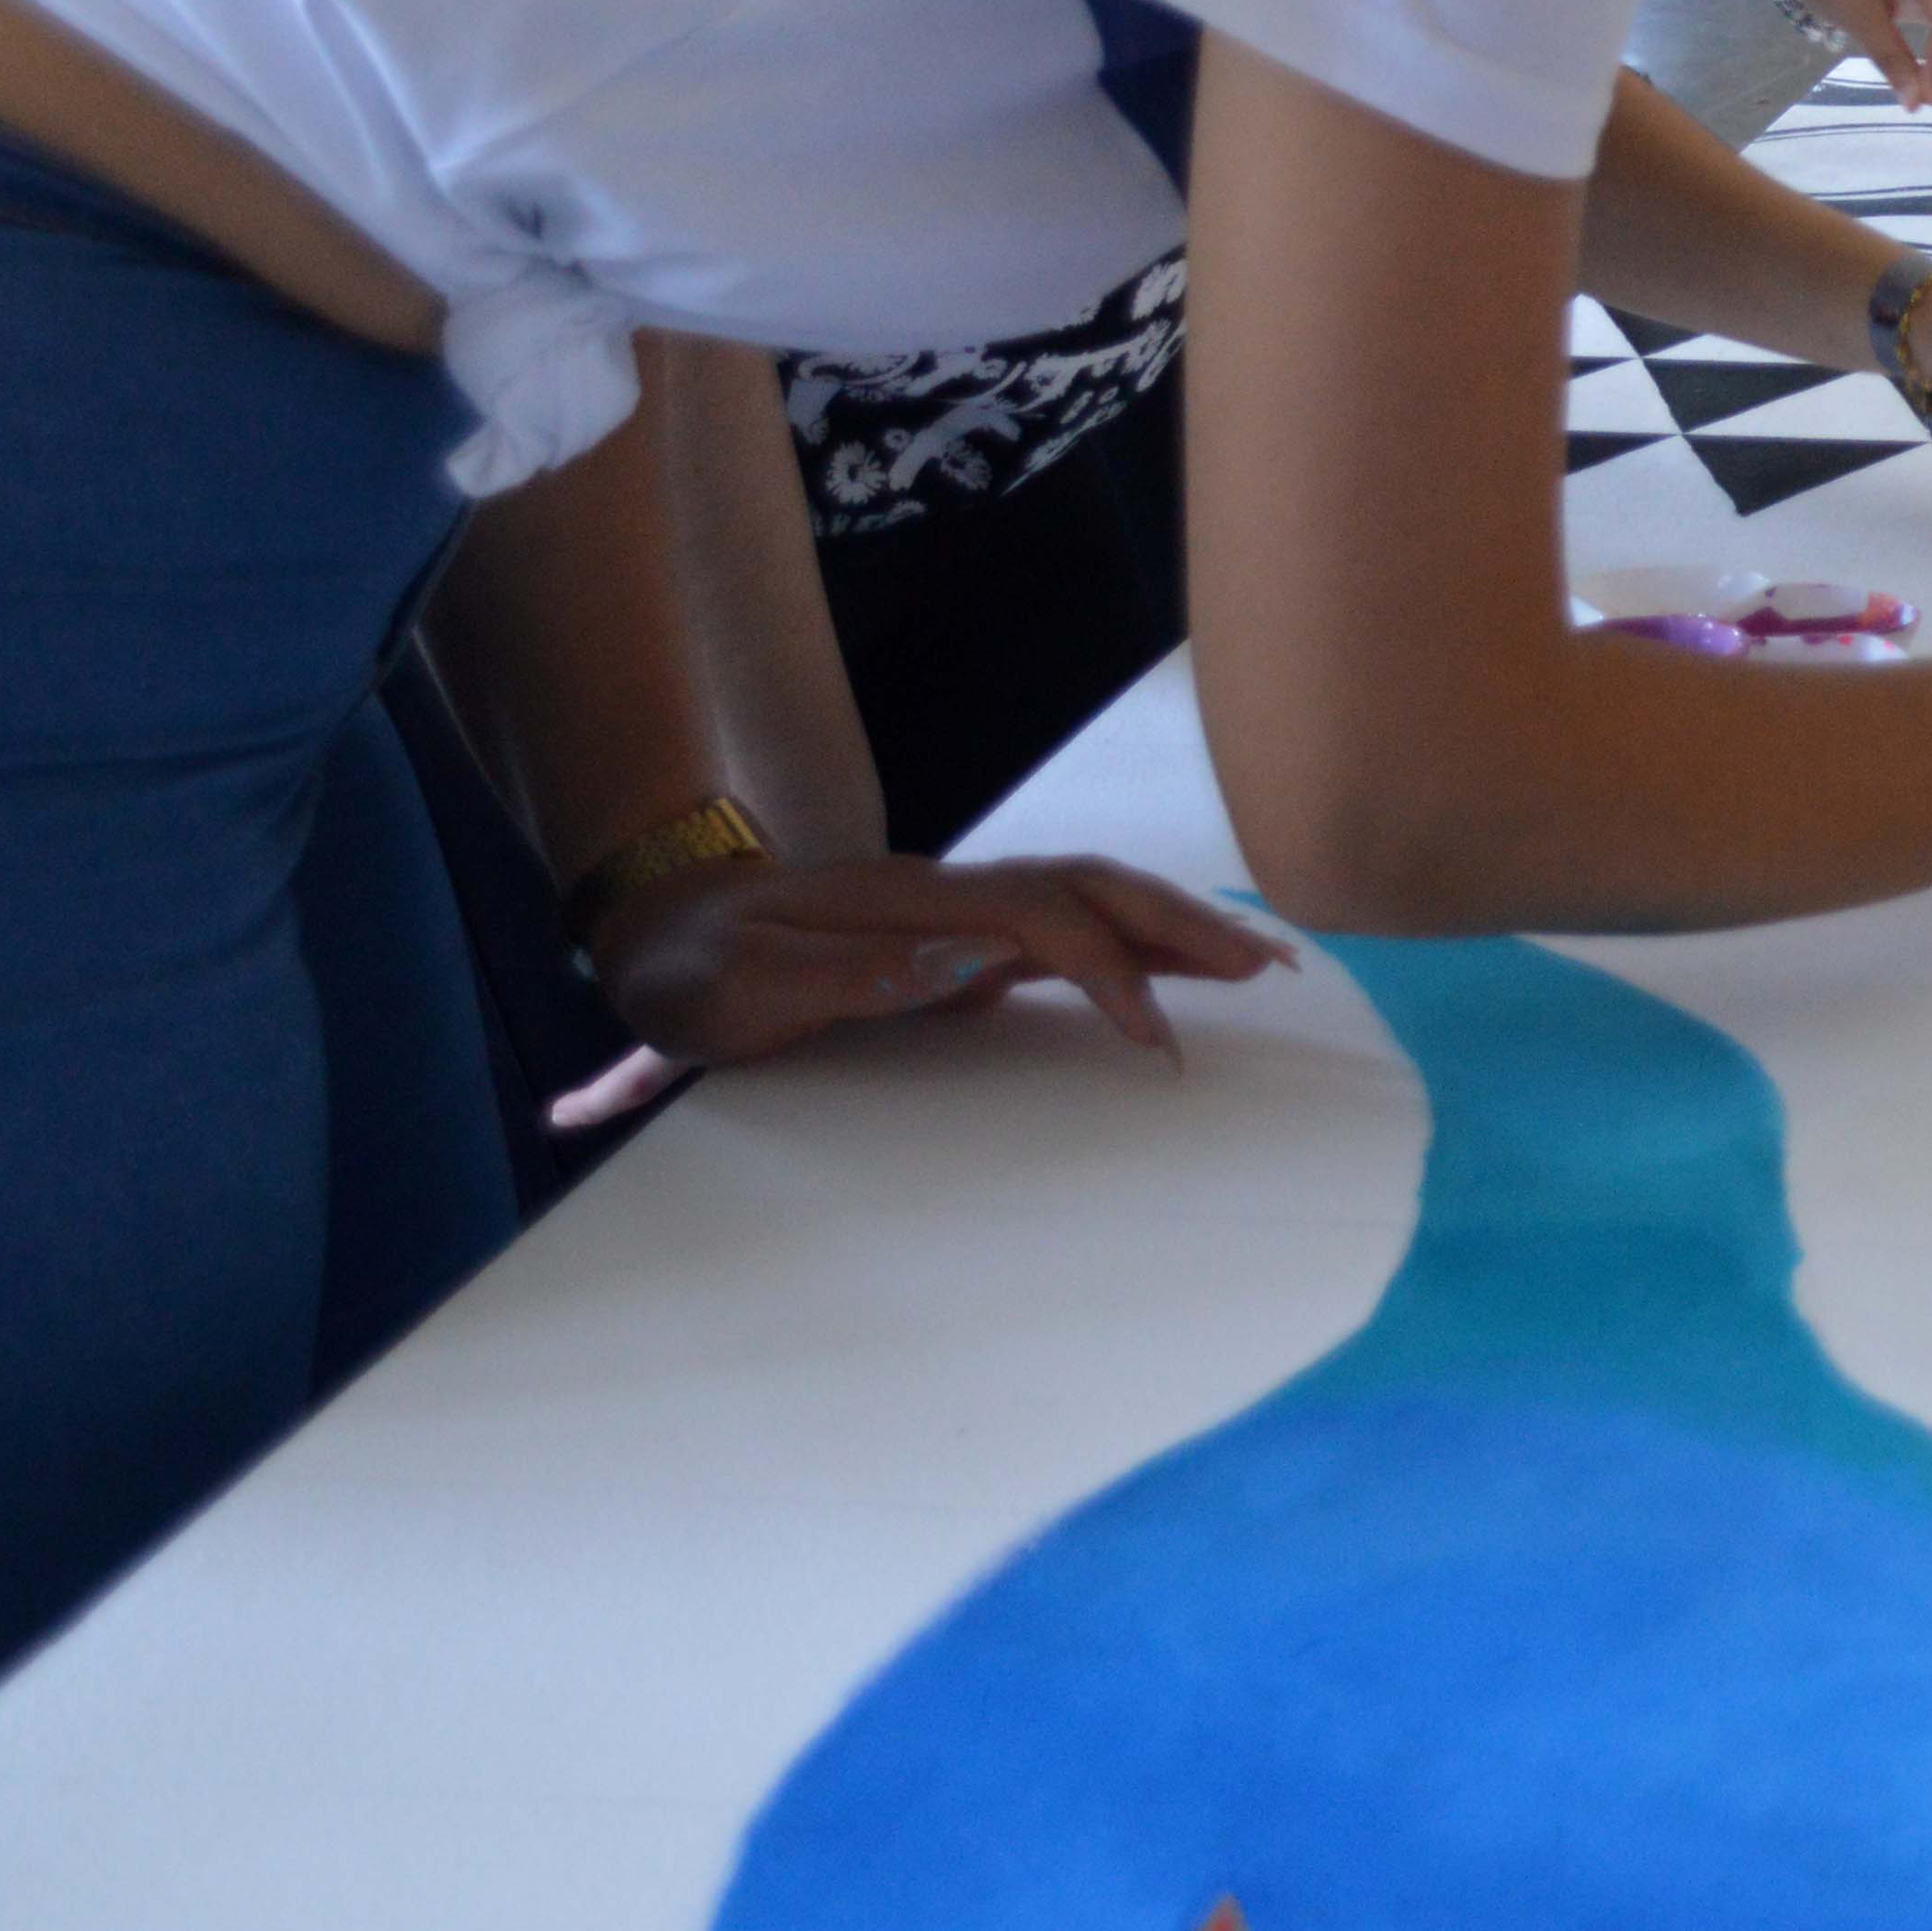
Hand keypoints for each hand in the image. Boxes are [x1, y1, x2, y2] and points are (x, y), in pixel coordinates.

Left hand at [577, 849, 1293, 1095]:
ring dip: (1172, 926)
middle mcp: (950, 894)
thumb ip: (855, 973)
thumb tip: (976, 963)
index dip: (1111, 972)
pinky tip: (1173, 975)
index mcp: (911, 905)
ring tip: (1258, 963)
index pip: (1044, 922)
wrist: (659, 925)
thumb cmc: (694, 971)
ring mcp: (957, 911)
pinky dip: (1131, 944)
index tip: (1159, 1041)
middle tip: (1272, 967)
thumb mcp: (745, 986)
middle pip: (1091, 889)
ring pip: (1088, 900)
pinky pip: (1064, 929)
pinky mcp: (956, 938)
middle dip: (1184, 924)